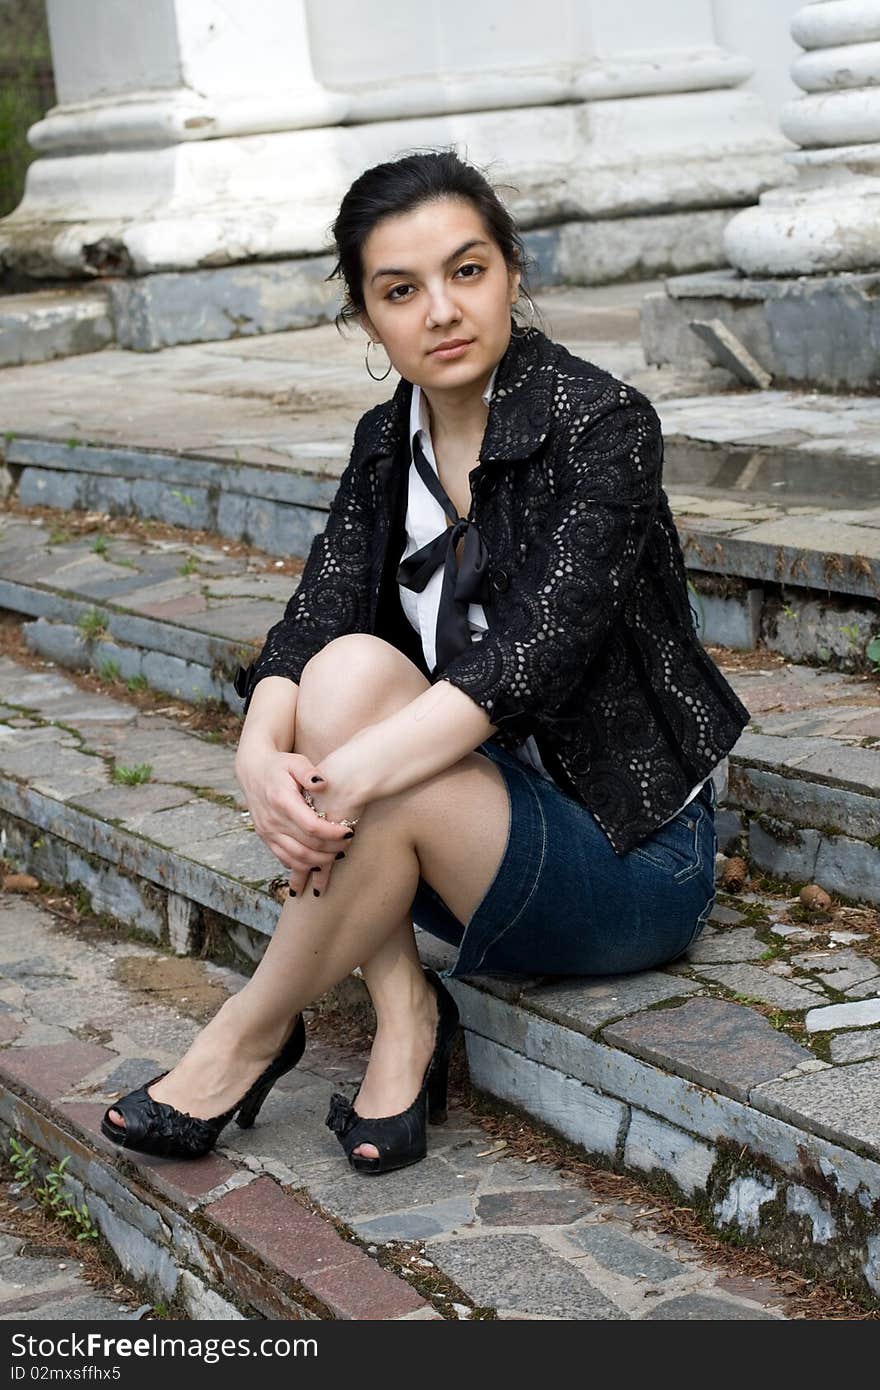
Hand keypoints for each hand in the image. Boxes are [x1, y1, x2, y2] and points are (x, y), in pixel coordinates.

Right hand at [234, 747, 358, 897]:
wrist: (253, 772)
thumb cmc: (279, 765)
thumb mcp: (295, 761)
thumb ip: (308, 772)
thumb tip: (323, 783)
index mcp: (282, 801)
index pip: (312, 826)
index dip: (333, 833)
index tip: (349, 832)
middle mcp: (273, 820)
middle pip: (307, 846)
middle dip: (331, 848)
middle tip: (347, 843)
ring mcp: (267, 832)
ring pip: (297, 858)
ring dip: (320, 861)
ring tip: (337, 854)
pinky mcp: (266, 838)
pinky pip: (285, 859)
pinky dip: (303, 865)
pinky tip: (319, 860)